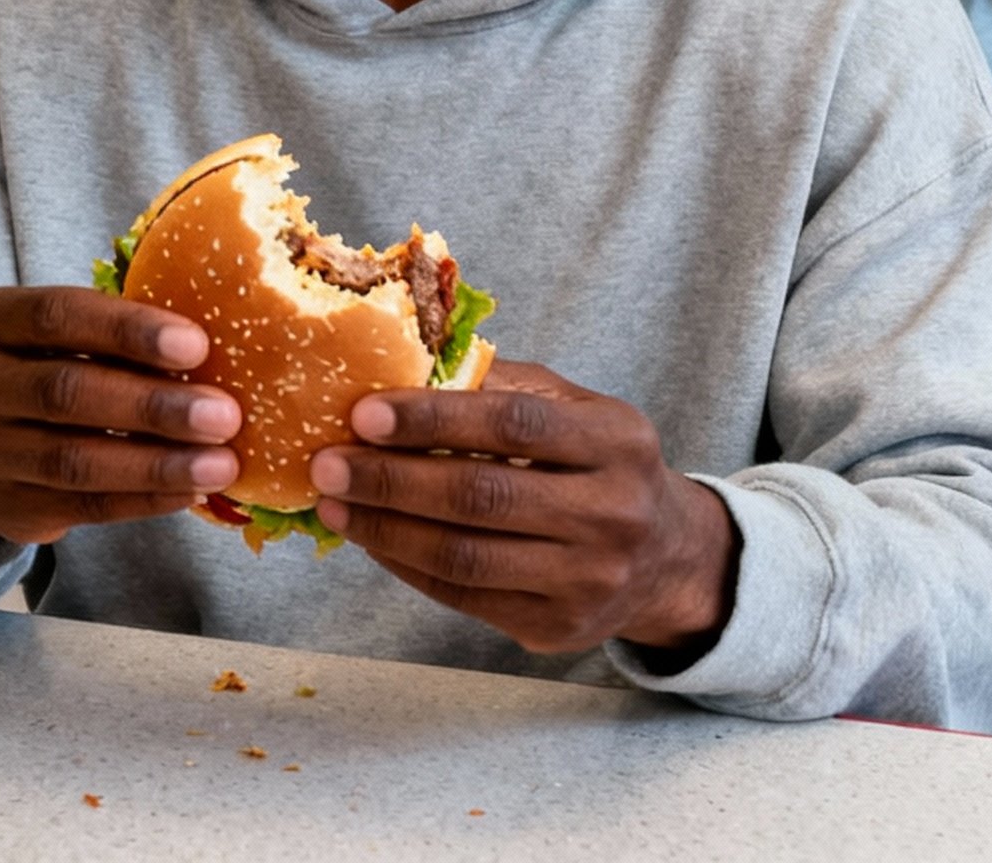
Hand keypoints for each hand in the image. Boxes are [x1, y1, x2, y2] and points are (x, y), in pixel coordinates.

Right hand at [0, 285, 241, 570]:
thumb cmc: (39, 366)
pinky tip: (189, 489)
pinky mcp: (3, 508)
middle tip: (224, 414)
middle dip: (153, 405)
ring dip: (157, 463)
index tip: (196, 345)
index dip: (127, 330)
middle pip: (66, 393)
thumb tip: (212, 348)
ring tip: (221, 462)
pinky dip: (143, 499)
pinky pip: (83, 505)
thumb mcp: (51, 334)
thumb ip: (110, 333)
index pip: (55, 316)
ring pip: (75, 460)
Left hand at [308, 361, 737, 656]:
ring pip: (465, 557)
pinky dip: (406, 565)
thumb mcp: (574, 408)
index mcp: (617, 441)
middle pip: (482, 496)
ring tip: (332, 504)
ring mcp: (587, 581)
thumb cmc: (597, 462)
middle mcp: (611, 514)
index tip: (363, 412)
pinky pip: (463, 597)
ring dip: (384, 529)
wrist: (665, 556)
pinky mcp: (556, 629)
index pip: (514, 425)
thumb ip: (500, 384)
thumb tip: (400, 362)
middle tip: (326, 461)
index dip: (433, 417)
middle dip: (390, 479)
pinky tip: (369, 538)